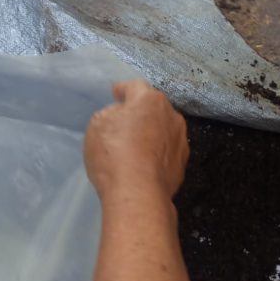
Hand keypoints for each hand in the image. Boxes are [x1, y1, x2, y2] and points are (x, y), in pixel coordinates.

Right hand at [84, 80, 188, 199]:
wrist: (138, 193)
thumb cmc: (114, 153)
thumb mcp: (97, 125)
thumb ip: (111, 114)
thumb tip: (122, 115)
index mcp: (151, 100)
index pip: (135, 87)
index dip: (123, 89)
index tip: (117, 92)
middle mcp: (172, 116)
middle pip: (154, 108)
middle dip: (140, 112)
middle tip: (124, 123)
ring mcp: (180, 141)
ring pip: (163, 130)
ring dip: (152, 134)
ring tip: (135, 147)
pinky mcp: (182, 165)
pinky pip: (166, 152)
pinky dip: (157, 154)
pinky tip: (145, 165)